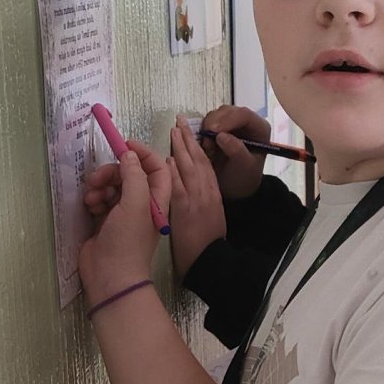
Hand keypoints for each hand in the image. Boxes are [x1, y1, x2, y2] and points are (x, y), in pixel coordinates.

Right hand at [78, 143, 170, 303]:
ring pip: (111, 185)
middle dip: (112, 172)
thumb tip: (128, 154)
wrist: (110, 276)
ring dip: (100, 186)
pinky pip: (100, 199)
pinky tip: (90, 206)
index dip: (142, 153)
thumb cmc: (127, 241)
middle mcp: (141, 203)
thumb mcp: (135, 203)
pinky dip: (94, 198)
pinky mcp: (105, 220)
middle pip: (128, 174)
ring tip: (91, 198)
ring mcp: (122, 212)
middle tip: (97, 179)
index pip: (156, 167)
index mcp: (156, 199)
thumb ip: (133, 175)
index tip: (123, 146)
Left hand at [167, 118, 226, 280]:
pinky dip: (175, 170)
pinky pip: (179, 185)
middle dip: (189, 139)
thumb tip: (192, 187)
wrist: (209, 261)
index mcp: (213, 194)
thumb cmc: (206, 245)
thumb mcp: (210, 217)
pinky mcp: (185, 209)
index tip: (190, 133)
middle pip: (198, 160)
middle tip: (180, 122)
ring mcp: (197, 199)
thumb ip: (202, 200)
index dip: (197, 147)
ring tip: (175, 131)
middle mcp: (207, 193)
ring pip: (190, 167)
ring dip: (182, 147)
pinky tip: (169, 158)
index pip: (205, 165)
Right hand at [199, 107, 271, 200]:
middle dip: (214, 124)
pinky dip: (203, 133)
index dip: (228, 119)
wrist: (236, 187)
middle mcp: (246, 122)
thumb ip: (237, 151)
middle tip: (207, 143)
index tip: (213, 130)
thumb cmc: (244, 177)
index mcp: (259, 128)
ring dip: (207, 129)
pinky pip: (207, 123)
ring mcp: (231, 123)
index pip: (244, 115)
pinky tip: (207, 148)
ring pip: (215, 115)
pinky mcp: (219, 127)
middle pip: (227, 111)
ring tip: (209, 149)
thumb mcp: (245, 167)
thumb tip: (221, 135)